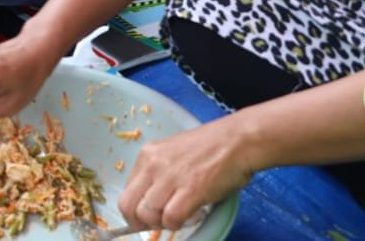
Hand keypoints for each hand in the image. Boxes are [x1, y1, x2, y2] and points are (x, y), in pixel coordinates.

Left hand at [118, 115, 253, 231]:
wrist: (239, 140)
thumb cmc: (212, 149)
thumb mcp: (174, 154)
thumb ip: (159, 174)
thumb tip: (150, 203)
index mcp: (148, 155)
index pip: (126, 191)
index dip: (135, 210)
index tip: (147, 217)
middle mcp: (154, 164)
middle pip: (127, 205)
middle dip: (139, 222)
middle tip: (157, 224)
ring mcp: (171, 176)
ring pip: (147, 214)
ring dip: (161, 223)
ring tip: (178, 217)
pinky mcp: (191, 189)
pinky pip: (171, 218)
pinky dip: (178, 224)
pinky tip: (190, 216)